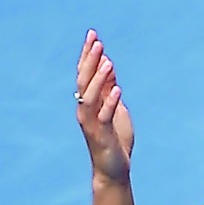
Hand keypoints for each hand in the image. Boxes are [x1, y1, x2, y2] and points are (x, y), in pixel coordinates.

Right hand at [76, 30, 134, 185]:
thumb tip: (109, 67)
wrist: (114, 169)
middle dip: (90, 61)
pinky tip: (118, 89)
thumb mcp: (115, 109)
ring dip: (98, 78)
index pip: (86, 74)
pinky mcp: (102, 135)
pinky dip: (110, 102)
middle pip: (84, 81)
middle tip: (97, 41)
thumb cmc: (115, 139)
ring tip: (108, 61)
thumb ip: (110, 90)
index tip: (93, 35)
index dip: (88, 55)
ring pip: (90, 97)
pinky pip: (104, 116)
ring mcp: (92, 123)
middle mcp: (86, 110)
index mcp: (90, 102)